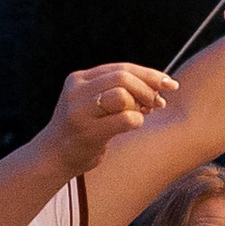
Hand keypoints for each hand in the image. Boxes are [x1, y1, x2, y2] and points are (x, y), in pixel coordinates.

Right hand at [45, 61, 178, 171]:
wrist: (54, 157)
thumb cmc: (84, 129)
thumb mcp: (95, 102)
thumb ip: (119, 90)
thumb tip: (160, 85)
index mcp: (80, 79)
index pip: (122, 68)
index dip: (150, 74)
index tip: (170, 84)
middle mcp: (77, 90)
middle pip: (123, 77)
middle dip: (148, 89)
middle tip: (158, 104)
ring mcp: (79, 111)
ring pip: (122, 94)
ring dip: (140, 104)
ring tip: (142, 114)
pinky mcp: (87, 132)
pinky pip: (125, 118)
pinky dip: (137, 121)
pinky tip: (133, 126)